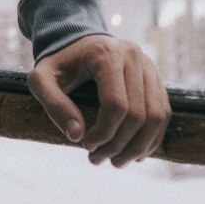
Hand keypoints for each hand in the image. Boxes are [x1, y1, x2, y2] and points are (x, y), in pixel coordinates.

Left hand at [27, 34, 170, 167]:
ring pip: (156, 116)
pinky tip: (134, 153)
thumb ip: (53, 104)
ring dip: (139, 147)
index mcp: (106, 55)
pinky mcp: (155, 77)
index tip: (85, 145)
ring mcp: (148, 66)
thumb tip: (77, 136)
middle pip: (139, 114)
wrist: (76, 42)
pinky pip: (163, 113)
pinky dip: (151, 138)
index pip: (116, 104)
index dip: (104, 133)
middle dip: (119, 145)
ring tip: (117, 162)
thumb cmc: (58, 62)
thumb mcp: (42, 78)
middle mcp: (133, 56)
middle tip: (97, 159)